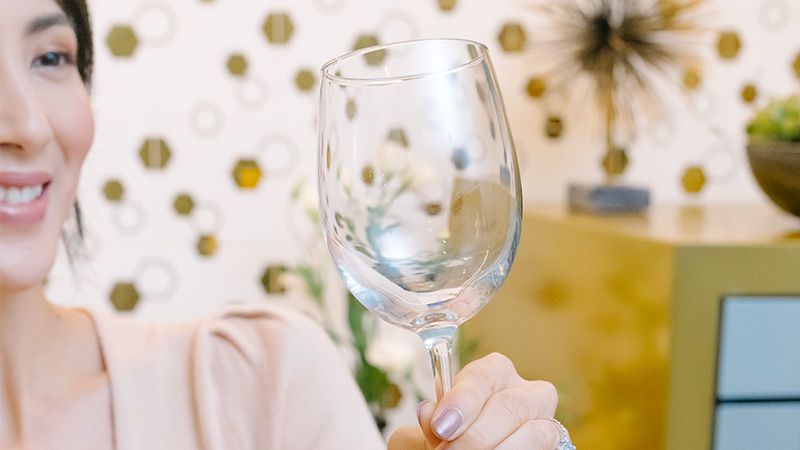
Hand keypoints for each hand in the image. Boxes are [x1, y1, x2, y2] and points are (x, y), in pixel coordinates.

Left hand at [388, 352, 559, 449]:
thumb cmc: (454, 434)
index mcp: (495, 373)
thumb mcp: (439, 426)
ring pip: (535, 432)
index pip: (483, 375)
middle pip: (510, 405)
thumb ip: (433, 418)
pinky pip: (542, 449)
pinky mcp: (554, 443)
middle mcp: (526, 391)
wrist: (470, 449)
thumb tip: (429, 411)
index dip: (462, 400)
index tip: (442, 426)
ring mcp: (544, 420)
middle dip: (476, 436)